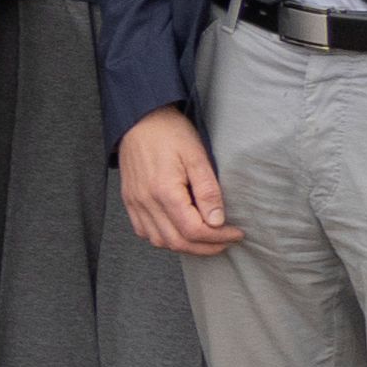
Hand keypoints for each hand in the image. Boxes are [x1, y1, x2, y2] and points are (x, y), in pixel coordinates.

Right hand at [119, 107, 234, 256]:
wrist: (139, 118)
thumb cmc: (169, 132)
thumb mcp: (197, 156)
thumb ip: (208, 191)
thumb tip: (217, 221)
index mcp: (164, 191)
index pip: (194, 230)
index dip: (218, 237)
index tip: (236, 233)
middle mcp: (146, 201)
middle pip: (177, 242)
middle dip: (206, 247)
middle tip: (226, 241)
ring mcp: (135, 203)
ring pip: (160, 241)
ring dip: (185, 246)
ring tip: (205, 239)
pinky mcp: (130, 200)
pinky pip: (144, 232)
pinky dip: (163, 239)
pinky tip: (178, 231)